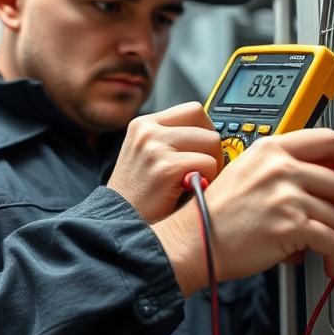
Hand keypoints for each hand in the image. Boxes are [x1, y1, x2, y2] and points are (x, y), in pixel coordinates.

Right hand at [107, 101, 221, 222]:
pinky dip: (208, 179)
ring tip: (195, 180)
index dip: (206, 131)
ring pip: (212, 142)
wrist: (120, 224)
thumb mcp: (148, 156)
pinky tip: (191, 190)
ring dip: (212, 165)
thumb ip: (173, 139)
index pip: (193, 110)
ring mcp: (155, 147)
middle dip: (212, 148)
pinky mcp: (166, 167)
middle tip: (203, 169)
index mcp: (144, 124)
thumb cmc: (139, 196)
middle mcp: (148, 130)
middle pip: (205, 123)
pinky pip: (209, 164)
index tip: (204, 150)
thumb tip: (213, 135)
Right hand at [152, 128, 333, 294]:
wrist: (194, 241)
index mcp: (272, 148)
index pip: (329, 139)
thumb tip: (326, 183)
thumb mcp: (248, 174)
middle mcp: (281, 166)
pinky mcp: (291, 223)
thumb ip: (284, 171)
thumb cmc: (216, 215)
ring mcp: (287, 193)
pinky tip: (330, 264)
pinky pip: (332, 240)